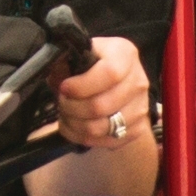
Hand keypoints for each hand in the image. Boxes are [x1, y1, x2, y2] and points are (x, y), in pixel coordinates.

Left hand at [52, 34, 154, 160]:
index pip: (109, 73)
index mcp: (124, 54)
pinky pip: (104, 141)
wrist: (112, 84)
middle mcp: (138, 80)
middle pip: (102, 105)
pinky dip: (82, 137)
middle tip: (61, 102)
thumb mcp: (75, 56)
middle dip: (72, 108)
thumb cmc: (89, 67)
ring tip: (66, 114)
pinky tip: (74, 126)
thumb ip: (63, 62)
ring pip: (101, 127)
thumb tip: (55, 73)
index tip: (64, 88)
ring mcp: (140, 106)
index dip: (82, 86)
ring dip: (75, 124)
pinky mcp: (137, 128)